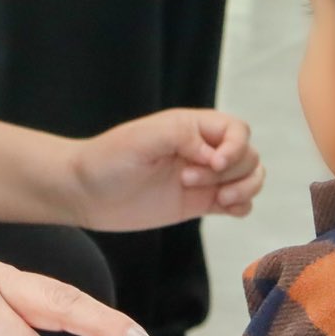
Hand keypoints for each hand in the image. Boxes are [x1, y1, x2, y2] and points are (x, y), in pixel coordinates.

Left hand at [66, 108, 263, 230]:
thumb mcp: (143, 138)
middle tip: (187, 180)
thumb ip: (182, 136)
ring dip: (245, 188)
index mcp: (190, 127)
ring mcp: (202, 177)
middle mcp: (201, 150)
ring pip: (249, 177)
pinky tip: (224, 208)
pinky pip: (238, 203)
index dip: (235, 147)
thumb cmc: (108, 158)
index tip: (214, 163)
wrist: (85, 192)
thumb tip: (217, 154)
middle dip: (231, 171)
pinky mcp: (198, 203)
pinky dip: (242, 206)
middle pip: (247, 155)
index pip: (237, 130)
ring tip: (219, 200)